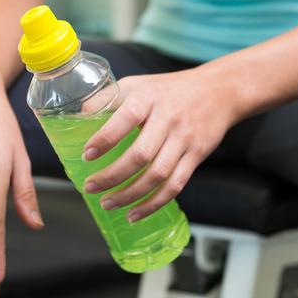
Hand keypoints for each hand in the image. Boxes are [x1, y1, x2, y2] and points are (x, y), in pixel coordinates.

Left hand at [82, 68, 236, 221]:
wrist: (219, 91)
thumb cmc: (170, 90)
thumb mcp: (138, 84)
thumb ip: (108, 99)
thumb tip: (78, 117)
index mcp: (148, 99)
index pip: (124, 120)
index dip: (105, 139)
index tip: (87, 155)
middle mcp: (168, 119)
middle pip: (140, 155)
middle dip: (112, 176)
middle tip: (90, 187)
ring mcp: (184, 140)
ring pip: (157, 175)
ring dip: (130, 195)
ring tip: (108, 204)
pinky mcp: (196, 156)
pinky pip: (175, 185)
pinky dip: (154, 203)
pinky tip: (135, 213)